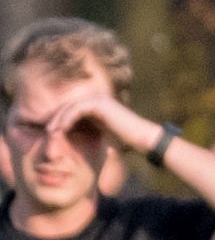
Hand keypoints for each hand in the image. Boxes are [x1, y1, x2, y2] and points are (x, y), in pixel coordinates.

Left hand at [41, 84, 157, 158]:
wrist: (143, 137)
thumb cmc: (129, 140)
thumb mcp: (106, 134)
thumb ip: (94, 131)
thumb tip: (83, 138)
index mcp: (98, 105)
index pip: (73, 110)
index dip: (62, 120)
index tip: (53, 132)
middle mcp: (97, 99)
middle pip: (69, 106)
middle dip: (56, 119)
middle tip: (46, 131)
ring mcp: (98, 99)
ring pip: (70, 107)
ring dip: (58, 119)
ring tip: (50, 131)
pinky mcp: (98, 104)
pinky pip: (76, 110)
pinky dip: (67, 119)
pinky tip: (61, 129)